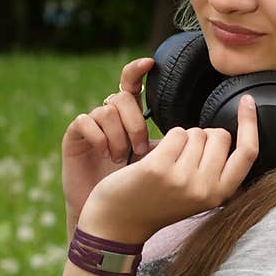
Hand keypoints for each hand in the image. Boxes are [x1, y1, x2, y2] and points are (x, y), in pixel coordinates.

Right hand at [61, 57, 157, 218]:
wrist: (110, 213)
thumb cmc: (136, 188)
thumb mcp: (160, 161)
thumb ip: (173, 143)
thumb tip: (201, 132)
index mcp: (129, 117)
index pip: (132, 84)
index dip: (137, 70)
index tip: (150, 62)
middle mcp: (109, 117)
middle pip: (123, 97)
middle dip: (135, 124)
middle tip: (140, 151)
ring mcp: (91, 125)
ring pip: (107, 109)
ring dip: (119, 136)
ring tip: (122, 160)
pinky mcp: (73, 136)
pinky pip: (85, 120)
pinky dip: (100, 138)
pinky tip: (106, 155)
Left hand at [78, 95, 258, 243]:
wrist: (121, 221)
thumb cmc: (161, 201)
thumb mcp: (199, 194)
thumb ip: (217, 171)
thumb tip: (229, 132)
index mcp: (220, 195)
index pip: (248, 153)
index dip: (251, 124)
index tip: (248, 101)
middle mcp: (205, 189)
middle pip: (220, 135)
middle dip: (205, 136)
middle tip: (186, 157)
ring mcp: (182, 179)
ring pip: (196, 132)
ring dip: (183, 138)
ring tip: (170, 161)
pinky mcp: (159, 168)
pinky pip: (176, 133)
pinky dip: (167, 140)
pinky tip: (158, 158)